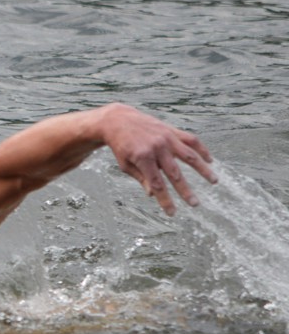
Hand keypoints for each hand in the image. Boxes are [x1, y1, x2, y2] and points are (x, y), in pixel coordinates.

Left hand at [99, 103, 216, 215]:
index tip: (172, 213)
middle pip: (175, 174)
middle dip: (185, 191)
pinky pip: (191, 140)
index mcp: (143, 158)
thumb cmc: (121, 146)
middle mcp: (158, 148)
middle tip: (195, 204)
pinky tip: (210, 160)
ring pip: (190, 156)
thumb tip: (153, 195)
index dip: (165, 200)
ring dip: (203, 170)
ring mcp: (167, 138)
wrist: (119, 120)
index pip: (157, 184)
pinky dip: (202, 150)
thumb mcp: (125, 164)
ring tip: (214, 181)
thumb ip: (141, 178)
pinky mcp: (172, 130)